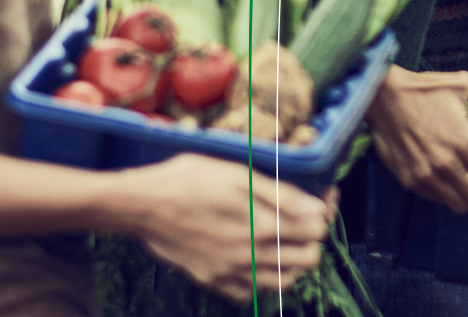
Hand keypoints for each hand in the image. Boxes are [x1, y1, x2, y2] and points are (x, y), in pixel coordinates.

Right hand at [120, 154, 330, 301]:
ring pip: (283, 282)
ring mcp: (231, 273)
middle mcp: (250, 256)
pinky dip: (262, 280)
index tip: (323, 199)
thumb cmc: (189, 180)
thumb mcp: (238, 175)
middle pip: (306, 260)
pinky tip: (256, 259)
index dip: (324, 213)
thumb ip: (281, 195)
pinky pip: (251, 293)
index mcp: (261, 225)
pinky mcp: (213, 281)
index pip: (316, 230)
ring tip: (286, 240)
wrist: (142, 205)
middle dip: (313, 238)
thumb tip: (318, 209)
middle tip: (304, 219)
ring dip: (294, 262)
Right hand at [366, 67, 467, 213]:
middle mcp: (447, 165)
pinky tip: (441, 175)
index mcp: (465, 143)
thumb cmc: (425, 89)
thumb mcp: (463, 84)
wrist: (383, 96)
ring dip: (463, 197)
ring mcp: (427, 176)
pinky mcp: (409, 180)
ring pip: (457, 206)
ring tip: (461, 181)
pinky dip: (442, 193)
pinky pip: (435, 199)